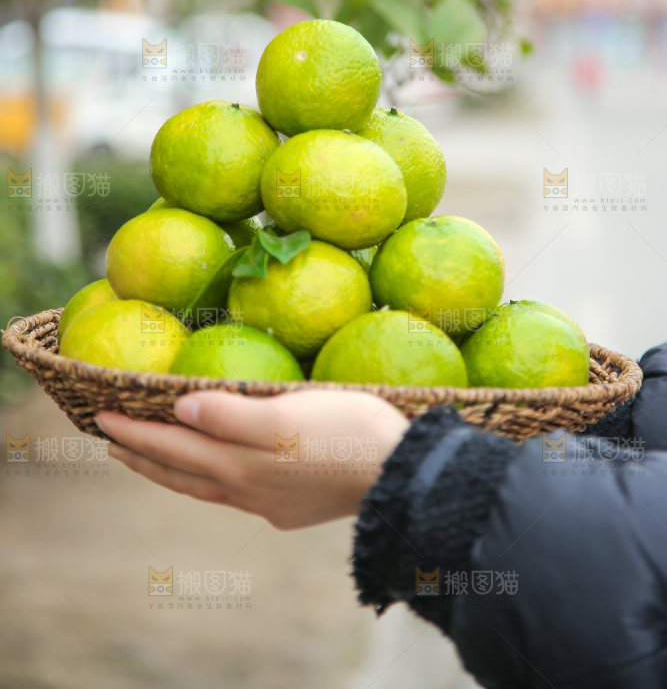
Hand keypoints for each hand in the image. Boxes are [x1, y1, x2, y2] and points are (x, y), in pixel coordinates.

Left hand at [96, 389, 408, 529]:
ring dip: (173, 472)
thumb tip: (179, 410)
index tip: (100, 418)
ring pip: (206, 488)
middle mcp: (247, 489)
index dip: (135, 431)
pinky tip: (222, 478)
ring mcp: (270, 504)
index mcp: (240, 463)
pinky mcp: (293, 508)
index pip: (173, 445)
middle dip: (143, 456)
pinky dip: (210, 483)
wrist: (399, 476)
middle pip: (181, 472)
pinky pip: (235, 496)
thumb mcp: (287, 413)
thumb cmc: (346, 433)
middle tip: (111, 443)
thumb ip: (231, 414)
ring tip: (152, 461)